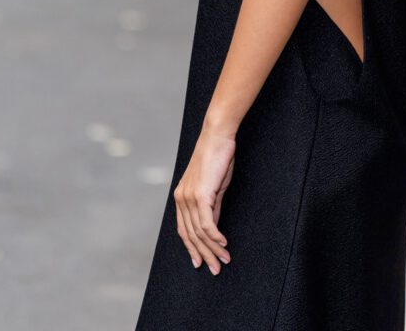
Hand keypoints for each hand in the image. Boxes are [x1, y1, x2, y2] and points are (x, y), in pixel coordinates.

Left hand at [173, 128, 235, 273]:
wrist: (217, 137)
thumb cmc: (217, 157)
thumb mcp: (214, 186)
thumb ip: (211, 206)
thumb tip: (213, 227)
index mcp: (181, 197)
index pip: (184, 230)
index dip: (192, 248)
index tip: (200, 262)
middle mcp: (181, 199)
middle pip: (190, 236)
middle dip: (203, 254)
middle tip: (215, 269)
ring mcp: (189, 197)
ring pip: (199, 232)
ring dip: (212, 249)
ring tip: (224, 260)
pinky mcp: (200, 195)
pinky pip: (206, 223)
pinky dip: (215, 236)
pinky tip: (223, 243)